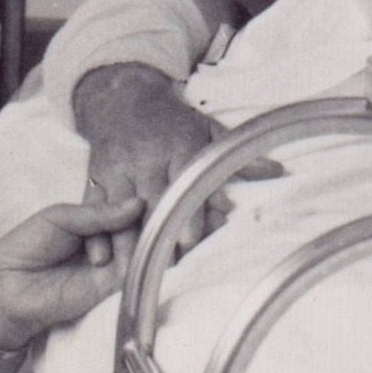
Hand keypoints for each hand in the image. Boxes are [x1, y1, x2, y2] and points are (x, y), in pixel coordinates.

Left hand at [0, 198, 142, 351]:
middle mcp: (107, 234)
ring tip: (97, 259)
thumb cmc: (28, 247)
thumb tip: (139, 203)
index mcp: (93, 213)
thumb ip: (97, 213)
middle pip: (136, 217)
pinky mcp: (115, 285)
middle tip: (102, 238)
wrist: (10, 289)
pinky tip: (112, 263)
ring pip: (139, 240)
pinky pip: (135, 268)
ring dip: (125, 243)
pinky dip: (130, 262)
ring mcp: (113, 259)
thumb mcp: (60, 217)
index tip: (115, 195)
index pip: (122, 195)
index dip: (123, 193)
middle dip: (125, 221)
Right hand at [72, 64, 224, 259]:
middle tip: (165, 267)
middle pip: (151, 202)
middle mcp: (147, 160)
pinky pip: (94, 209)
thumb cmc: (172, 119)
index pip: (184, 183)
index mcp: (177, 147)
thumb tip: (278, 171)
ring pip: (119, 211)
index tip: (190, 241)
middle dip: (156, 235)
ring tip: (131, 276)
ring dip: (125, 244)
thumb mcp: (206, 128)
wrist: (122, 96)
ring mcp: (119, 170)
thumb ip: (236, 155)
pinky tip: (99, 260)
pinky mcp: (97, 178)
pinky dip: (96, 234)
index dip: (187, 213)